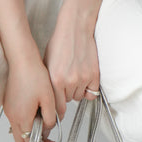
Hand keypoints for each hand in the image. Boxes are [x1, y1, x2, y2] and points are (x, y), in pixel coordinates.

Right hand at [3, 52, 56, 141]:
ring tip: (42, 119)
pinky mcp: (8, 103)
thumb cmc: (33, 75)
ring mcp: (8, 109)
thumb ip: (50, 119)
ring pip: (18, 130)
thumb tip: (48, 128)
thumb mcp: (49, 100)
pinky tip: (35, 110)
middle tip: (45, 137)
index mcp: (22, 117)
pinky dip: (25, 120)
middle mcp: (12, 115)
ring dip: (29, 130)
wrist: (22, 61)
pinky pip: (16, 118)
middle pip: (21, 140)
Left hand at [43, 0, 100, 119]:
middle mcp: (69, 81)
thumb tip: (47, 97)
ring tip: (73, 75)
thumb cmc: (60, 43)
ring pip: (79, 97)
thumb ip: (48, 82)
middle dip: (64, 94)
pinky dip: (88, 88)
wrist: (76, 29)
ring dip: (76, 90)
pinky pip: (92, 93)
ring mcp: (83, 79)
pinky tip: (83, 77)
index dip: (55, 109)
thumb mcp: (46, 63)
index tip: (56, 111)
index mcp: (55, 79)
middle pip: (67, 101)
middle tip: (64, 82)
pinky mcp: (94, 76)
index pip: (56, 107)